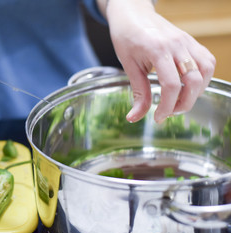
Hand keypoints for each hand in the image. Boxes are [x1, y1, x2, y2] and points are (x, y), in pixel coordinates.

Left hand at [100, 0, 215, 122]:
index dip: (167, 107)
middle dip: (184, 104)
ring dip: (197, 91)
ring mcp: (186, 41)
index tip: (158, 117)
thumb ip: (138, 92)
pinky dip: (203, 77)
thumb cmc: (127, 36)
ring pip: (206, 70)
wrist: (132, 13)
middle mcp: (176, 45)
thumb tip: (134, 118)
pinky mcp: (191, 41)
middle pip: (193, 81)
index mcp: (157, 50)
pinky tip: (188, 85)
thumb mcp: (128, 66)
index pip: (171, 85)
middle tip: (169, 113)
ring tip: (180, 100)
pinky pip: (207, 60)